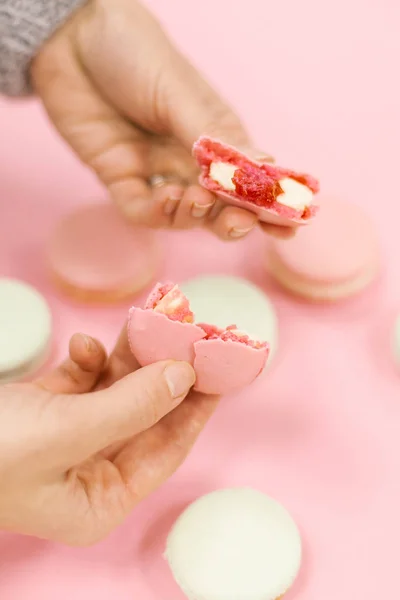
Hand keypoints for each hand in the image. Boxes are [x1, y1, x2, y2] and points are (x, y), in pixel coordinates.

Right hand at [0, 329, 218, 545]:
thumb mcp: (64, 432)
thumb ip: (130, 406)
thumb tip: (184, 376)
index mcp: (98, 500)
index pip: (165, 449)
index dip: (196, 408)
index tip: (222, 370)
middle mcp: (87, 472)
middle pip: (144, 415)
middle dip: (162, 374)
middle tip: (190, 334)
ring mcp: (65, 438)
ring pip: (114, 392)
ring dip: (127, 357)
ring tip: (147, 323)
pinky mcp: (42, 410)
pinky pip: (80, 381)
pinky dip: (85, 361)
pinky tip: (81, 346)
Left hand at [31, 0, 292, 240]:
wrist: (72, 40)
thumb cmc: (136, 56)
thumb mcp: (181, 94)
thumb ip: (215, 137)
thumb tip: (264, 169)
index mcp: (215, 135)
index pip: (249, 179)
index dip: (270, 205)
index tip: (293, 224)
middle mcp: (189, 159)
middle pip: (219, 207)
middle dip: (234, 221)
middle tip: (241, 224)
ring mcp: (155, 171)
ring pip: (184, 215)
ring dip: (194, 215)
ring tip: (196, 198)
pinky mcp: (121, 178)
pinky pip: (142, 211)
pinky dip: (157, 213)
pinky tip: (165, 197)